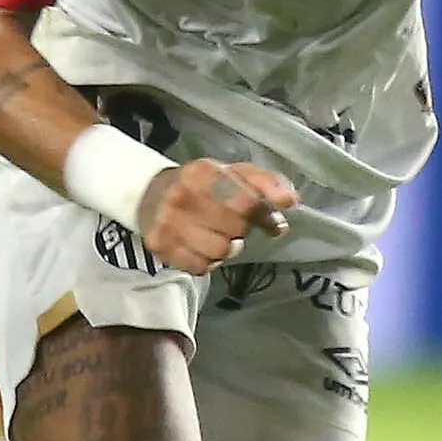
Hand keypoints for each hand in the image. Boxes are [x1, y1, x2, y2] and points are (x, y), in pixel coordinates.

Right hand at [135, 158, 299, 276]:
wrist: (151, 193)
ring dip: (225, 247)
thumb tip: (290, 200)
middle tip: (231, 222)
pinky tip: (200, 245)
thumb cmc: (202, 184)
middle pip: (235, 230)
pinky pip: (201, 267)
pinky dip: (207, 261)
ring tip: (216, 235)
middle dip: (239, 229)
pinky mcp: (161, 247)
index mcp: (203, 173)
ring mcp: (168, 224)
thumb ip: (266, 183)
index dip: (262, 213)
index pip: (246, 201)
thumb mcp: (234, 173)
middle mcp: (182, 197)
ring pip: (219, 252)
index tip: (266, 218)